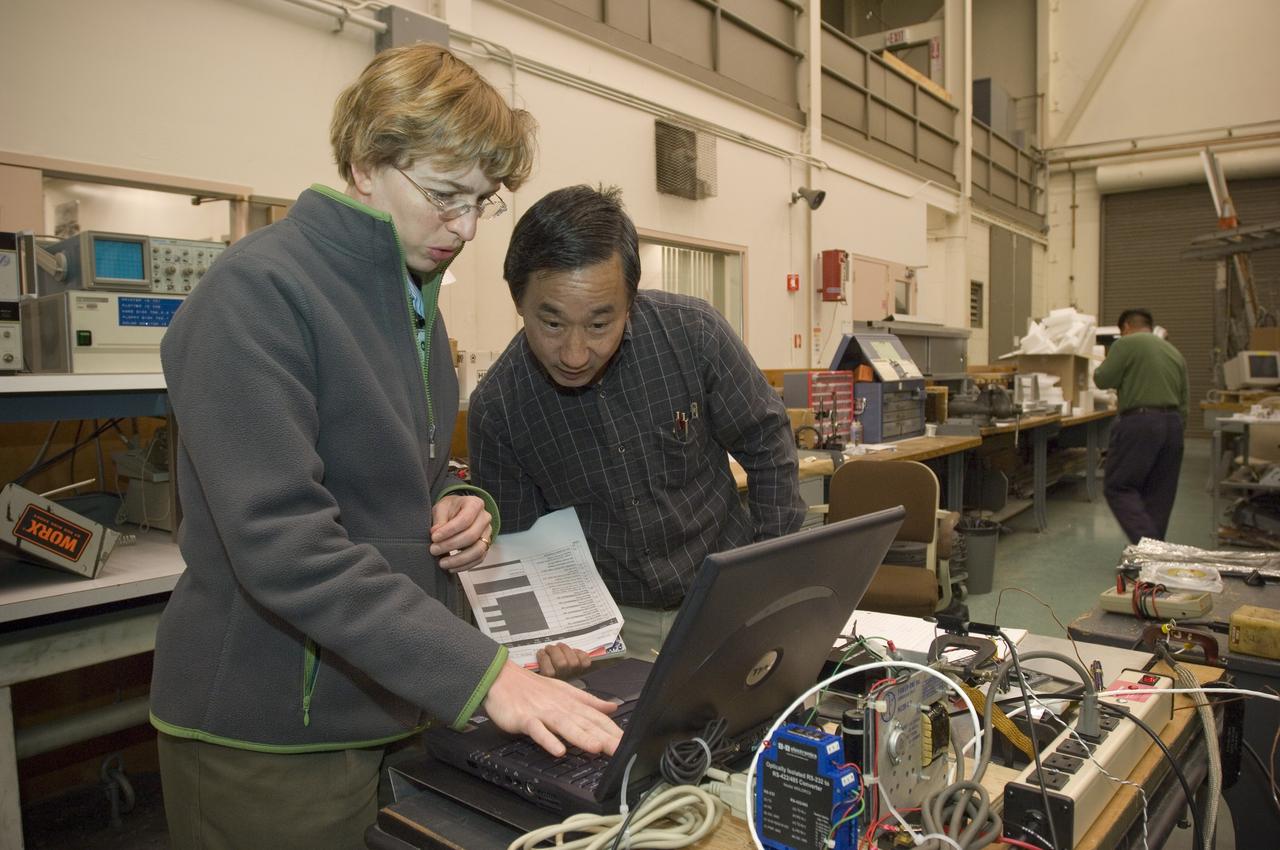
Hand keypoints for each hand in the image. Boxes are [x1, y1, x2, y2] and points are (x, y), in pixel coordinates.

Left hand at [430, 494, 492, 570]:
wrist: (459, 511)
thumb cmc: (450, 508)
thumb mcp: (442, 507)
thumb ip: (439, 519)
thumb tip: (436, 533)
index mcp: (475, 504)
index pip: (465, 519)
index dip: (449, 531)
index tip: (434, 538)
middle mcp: (485, 518)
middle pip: (472, 536)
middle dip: (451, 545)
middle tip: (434, 550)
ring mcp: (487, 533)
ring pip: (478, 550)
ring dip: (459, 559)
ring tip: (442, 563)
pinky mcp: (485, 546)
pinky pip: (479, 559)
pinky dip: (465, 565)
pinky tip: (451, 567)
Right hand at [482, 662, 621, 757]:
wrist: (501, 678)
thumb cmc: (533, 687)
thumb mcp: (565, 691)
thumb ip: (589, 701)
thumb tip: (612, 707)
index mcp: (571, 701)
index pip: (597, 717)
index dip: (613, 730)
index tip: (628, 742)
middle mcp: (560, 707)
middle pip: (585, 723)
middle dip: (604, 737)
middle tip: (620, 750)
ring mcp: (542, 712)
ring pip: (565, 726)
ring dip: (581, 737)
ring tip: (596, 748)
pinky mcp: (525, 719)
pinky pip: (537, 731)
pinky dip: (548, 739)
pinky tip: (558, 750)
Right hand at [536, 642, 591, 678]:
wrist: (563, 680)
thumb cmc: (547, 671)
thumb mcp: (537, 671)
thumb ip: (536, 665)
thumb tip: (536, 654)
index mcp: (550, 681)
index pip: (548, 672)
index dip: (544, 658)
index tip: (541, 652)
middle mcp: (564, 679)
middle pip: (562, 664)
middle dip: (554, 651)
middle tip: (550, 647)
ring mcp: (574, 674)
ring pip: (573, 661)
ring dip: (565, 649)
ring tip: (560, 646)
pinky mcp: (583, 669)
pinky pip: (585, 661)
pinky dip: (580, 653)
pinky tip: (573, 651)